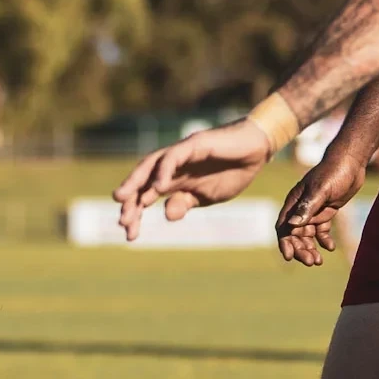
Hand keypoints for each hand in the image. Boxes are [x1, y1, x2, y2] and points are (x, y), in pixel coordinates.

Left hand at [113, 120, 270, 240]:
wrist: (256, 151)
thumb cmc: (232, 171)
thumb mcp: (206, 197)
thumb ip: (184, 204)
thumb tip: (166, 215)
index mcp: (173, 179)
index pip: (146, 195)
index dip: (136, 213)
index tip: (130, 235)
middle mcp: (172, 165)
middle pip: (142, 180)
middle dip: (130, 200)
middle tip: (122, 221)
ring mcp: (181, 152)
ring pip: (151, 165)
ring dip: (136, 182)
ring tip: (124, 200)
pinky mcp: (193, 143)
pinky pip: (173, 156)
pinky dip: (163, 170)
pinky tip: (158, 187)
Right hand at [275, 144, 372, 266]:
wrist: (351, 161)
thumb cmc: (334, 172)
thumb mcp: (320, 190)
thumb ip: (307, 207)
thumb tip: (292, 225)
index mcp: (294, 202)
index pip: (283, 226)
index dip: (284, 242)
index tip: (289, 257)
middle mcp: (301, 208)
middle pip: (295, 234)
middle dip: (300, 249)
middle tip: (311, 262)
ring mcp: (313, 210)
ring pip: (307, 235)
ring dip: (310, 248)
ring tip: (318, 261)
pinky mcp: (326, 211)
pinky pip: (321, 230)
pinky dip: (324, 240)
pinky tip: (330, 248)